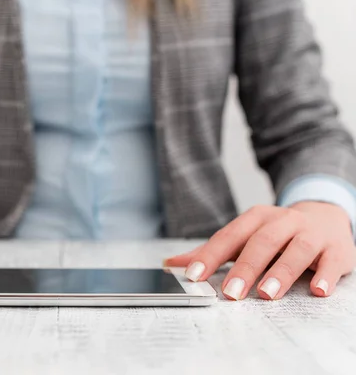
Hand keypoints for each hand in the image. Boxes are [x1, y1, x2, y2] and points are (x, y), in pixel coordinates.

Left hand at [165, 203, 355, 299]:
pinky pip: (331, 261)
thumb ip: (210, 251)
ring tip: (267, 293)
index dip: (211, 255)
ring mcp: (311, 233)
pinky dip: (325, 275)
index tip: (194, 275)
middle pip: (262, 242)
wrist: (324, 215)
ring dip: (281, 272)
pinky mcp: (336, 249)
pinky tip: (317, 290)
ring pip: (296, 250)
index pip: (230, 236)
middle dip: (245, 268)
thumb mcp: (243, 236)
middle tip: (231, 293)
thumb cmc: (275, 232)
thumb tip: (171, 264)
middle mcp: (283, 222)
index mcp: (256, 218)